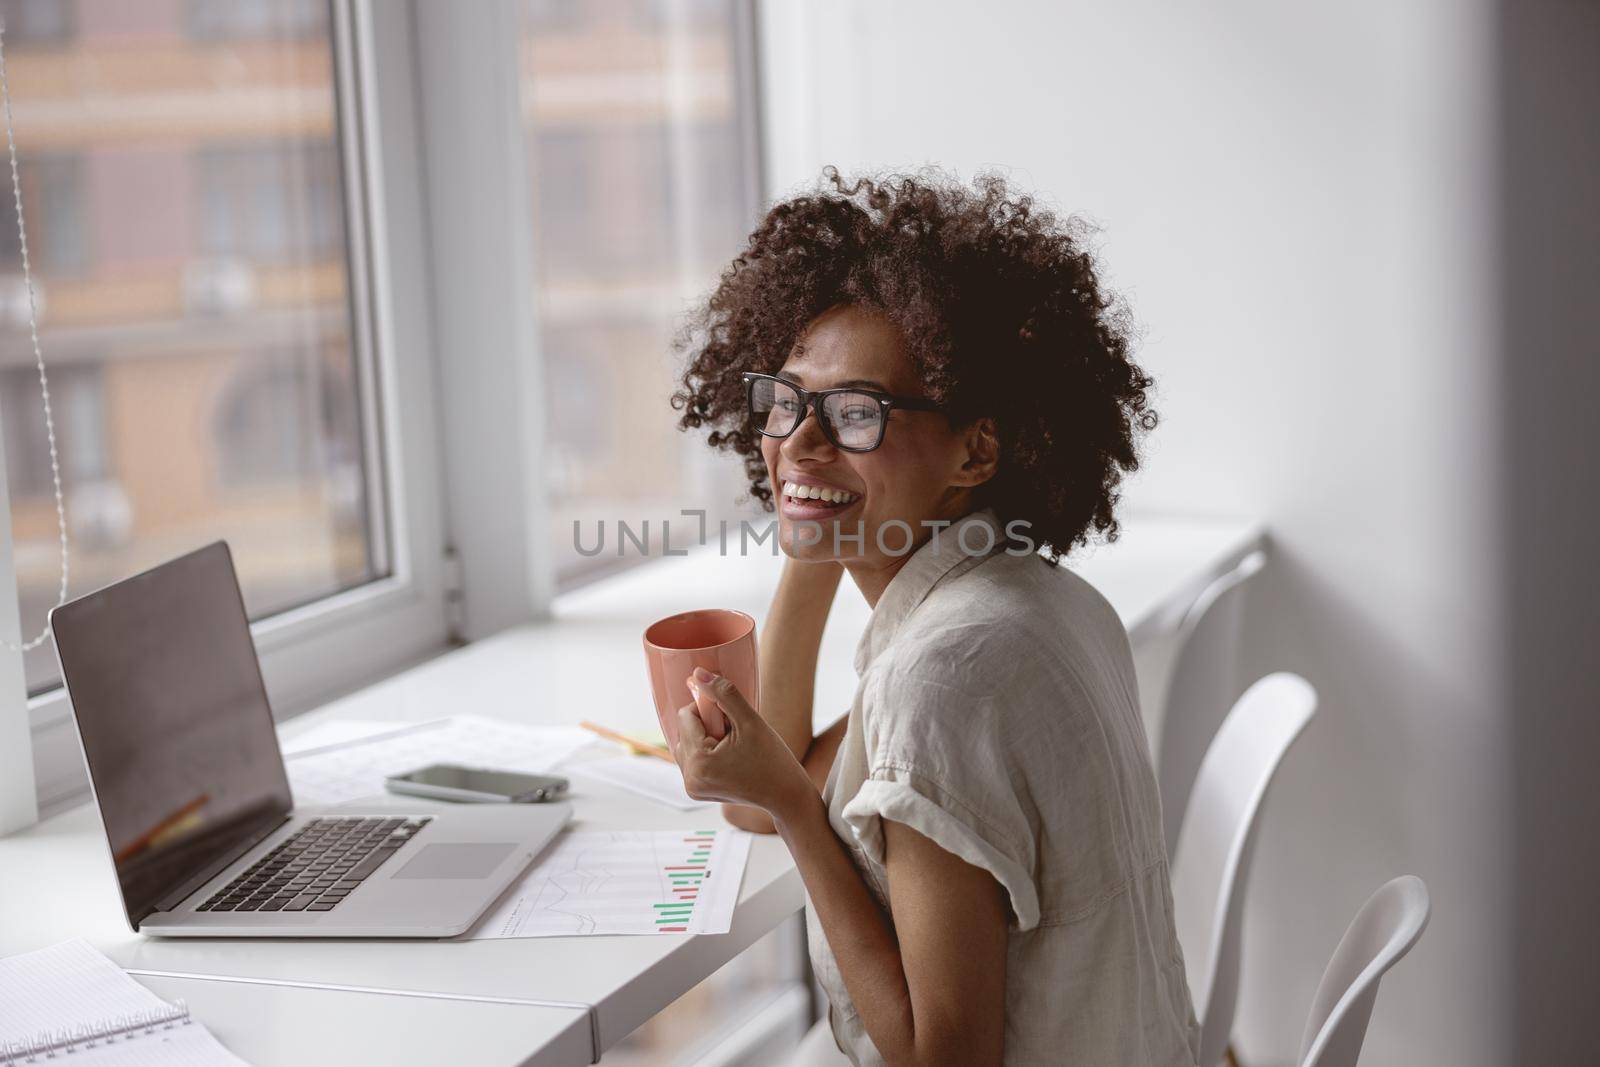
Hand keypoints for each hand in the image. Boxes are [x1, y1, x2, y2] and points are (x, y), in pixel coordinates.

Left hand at [674, 667, 811, 820]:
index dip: (708, 709)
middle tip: (736, 736)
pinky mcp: (696, 791)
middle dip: (708, 725)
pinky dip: (707, 751)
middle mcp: (689, 779)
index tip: (732, 719)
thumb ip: (723, 694)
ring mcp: (692, 788)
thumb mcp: (750, 721)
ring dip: (707, 737)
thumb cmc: (773, 760)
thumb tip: (697, 674)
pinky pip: (692, 759)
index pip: (685, 716)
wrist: (786, 795)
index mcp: (698, 763)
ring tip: (734, 747)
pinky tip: (730, 757)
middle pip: (684, 730)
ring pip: (687, 743)